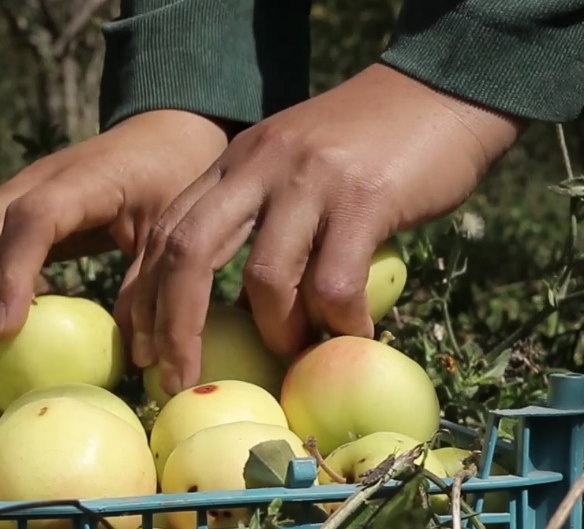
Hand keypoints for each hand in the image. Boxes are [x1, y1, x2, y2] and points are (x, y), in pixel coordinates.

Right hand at [0, 109, 230, 369]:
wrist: (161, 135)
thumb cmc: (172, 180)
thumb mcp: (173, 230)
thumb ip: (148, 283)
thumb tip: (132, 354)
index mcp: (81, 180)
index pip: (30, 221)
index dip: (11, 275)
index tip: (2, 332)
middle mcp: (34, 180)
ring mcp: (16, 192)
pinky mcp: (11, 209)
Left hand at [129, 63, 527, 397]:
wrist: (443, 93)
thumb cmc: (371, 146)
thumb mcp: (294, 168)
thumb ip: (262, 223)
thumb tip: (242, 315)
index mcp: (234, 162)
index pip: (165, 233)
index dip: (143, 299)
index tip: (140, 352)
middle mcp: (259, 165)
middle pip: (187, 254)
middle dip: (174, 328)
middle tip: (177, 380)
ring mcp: (309, 180)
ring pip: (264, 279)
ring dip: (275, 333)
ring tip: (293, 354)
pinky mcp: (364, 198)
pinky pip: (335, 284)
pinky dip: (340, 323)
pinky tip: (352, 336)